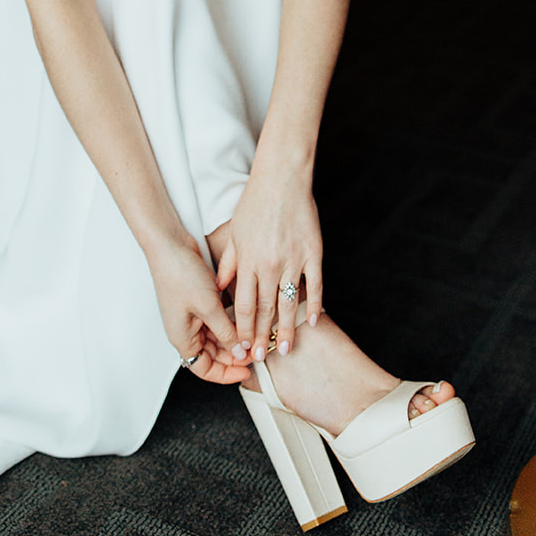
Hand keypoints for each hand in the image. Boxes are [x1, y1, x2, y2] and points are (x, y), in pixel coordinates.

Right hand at [147, 235, 250, 385]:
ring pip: (217, 337)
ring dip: (234, 338)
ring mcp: (192, 316)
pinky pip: (217, 320)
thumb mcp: (208, 307)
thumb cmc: (179, 274)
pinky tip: (245, 319)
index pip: (205, 369)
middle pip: (213, 354)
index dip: (226, 374)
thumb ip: (226, 332)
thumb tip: (240, 351)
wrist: (169, 244)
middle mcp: (186, 331)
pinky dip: (231, 322)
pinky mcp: (199, 302)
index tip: (246, 371)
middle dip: (234, 355)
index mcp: (182, 339)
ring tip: (254, 336)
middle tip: (256, 351)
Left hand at [213, 168, 323, 362]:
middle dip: (261, 336)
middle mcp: (270, 264)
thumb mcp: (234, 233)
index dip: (242, 328)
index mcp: (248, 260)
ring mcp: (293, 259)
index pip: (243, 304)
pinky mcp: (314, 253)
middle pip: (264, 309)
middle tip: (261, 357)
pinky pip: (315, 285)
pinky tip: (311, 321)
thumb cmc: (256, 203)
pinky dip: (314, 304)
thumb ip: (229, 263)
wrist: (283, 178)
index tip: (242, 345)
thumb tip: (220, 287)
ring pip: (289, 302)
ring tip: (286, 349)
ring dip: (287, 328)